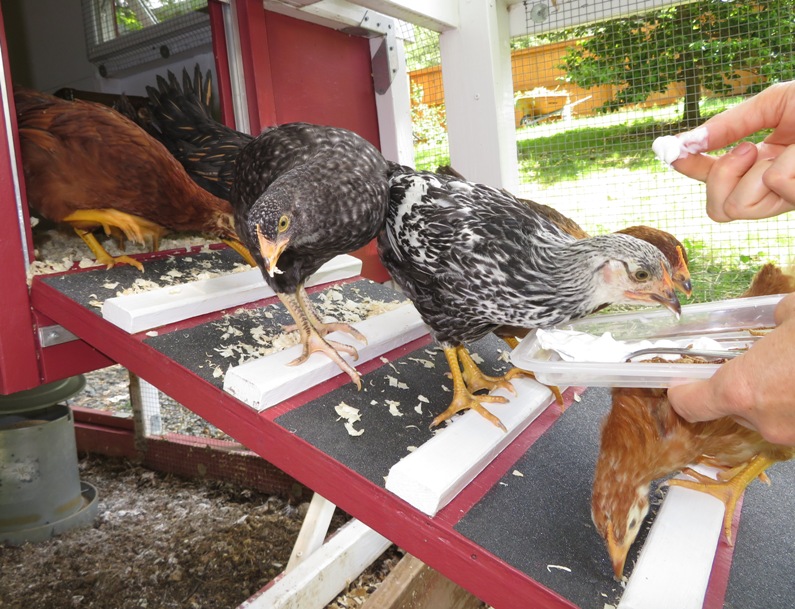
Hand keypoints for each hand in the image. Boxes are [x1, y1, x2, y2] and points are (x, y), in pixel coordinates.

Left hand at [668, 292, 794, 445]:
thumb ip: (779, 319)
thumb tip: (780, 318)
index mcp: (742, 388)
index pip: (691, 404)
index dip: (683, 391)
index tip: (681, 382)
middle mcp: (766, 421)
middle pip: (736, 408)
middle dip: (747, 386)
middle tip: (769, 362)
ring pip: (774, 416)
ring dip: (782, 395)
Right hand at [670, 81, 794, 220]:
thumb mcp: (772, 103)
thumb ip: (729, 124)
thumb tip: (685, 141)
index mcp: (759, 164)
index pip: (712, 177)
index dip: (688, 166)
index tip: (670, 152)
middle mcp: (769, 187)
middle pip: (717, 209)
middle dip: (721, 176)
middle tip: (749, 149)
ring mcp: (785, 199)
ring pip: (737, 206)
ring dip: (756, 172)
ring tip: (790, 151)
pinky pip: (774, 185)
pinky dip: (789, 161)